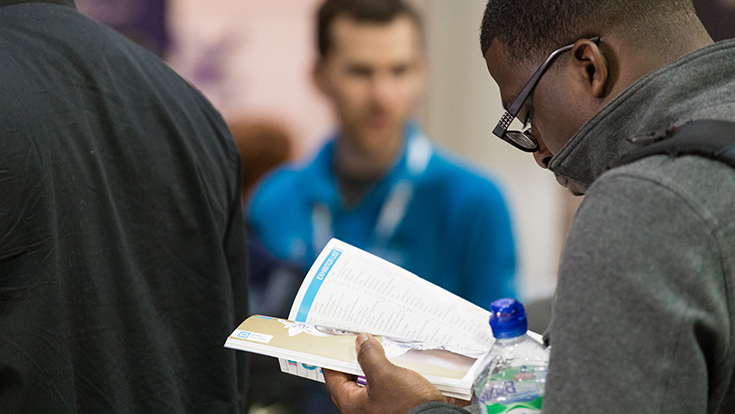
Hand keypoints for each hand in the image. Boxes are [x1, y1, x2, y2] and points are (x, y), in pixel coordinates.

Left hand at [324, 333, 445, 413]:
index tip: (337, 344)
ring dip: (372, 366)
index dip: (333, 357)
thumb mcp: (385, 374)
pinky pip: (383, 387)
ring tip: (379, 351)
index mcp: (351, 404)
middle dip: (355, 360)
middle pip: (350, 379)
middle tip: (361, 344)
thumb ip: (369, 356)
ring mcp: (377, 409)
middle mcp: (361, 409)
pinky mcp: (392, 406)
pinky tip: (394, 364)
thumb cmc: (410, 408)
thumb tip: (362, 343)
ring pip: (367, 382)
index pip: (333, 376)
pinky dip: (386, 374)